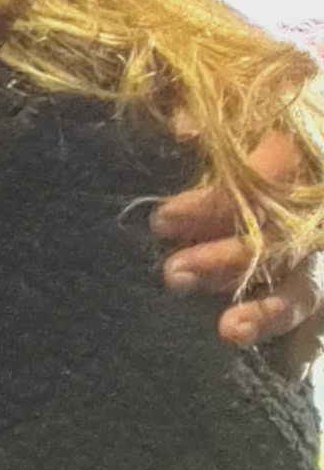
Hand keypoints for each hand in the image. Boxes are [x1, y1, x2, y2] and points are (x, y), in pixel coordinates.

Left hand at [153, 131, 323, 365]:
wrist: (304, 116)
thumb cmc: (254, 111)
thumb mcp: (231, 100)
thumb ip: (202, 109)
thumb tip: (182, 131)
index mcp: (302, 150)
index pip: (258, 185)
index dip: (209, 206)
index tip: (161, 222)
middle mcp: (319, 207)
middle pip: (281, 241)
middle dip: (224, 262)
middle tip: (171, 276)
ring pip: (311, 286)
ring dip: (270, 312)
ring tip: (228, 333)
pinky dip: (309, 342)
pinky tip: (286, 369)